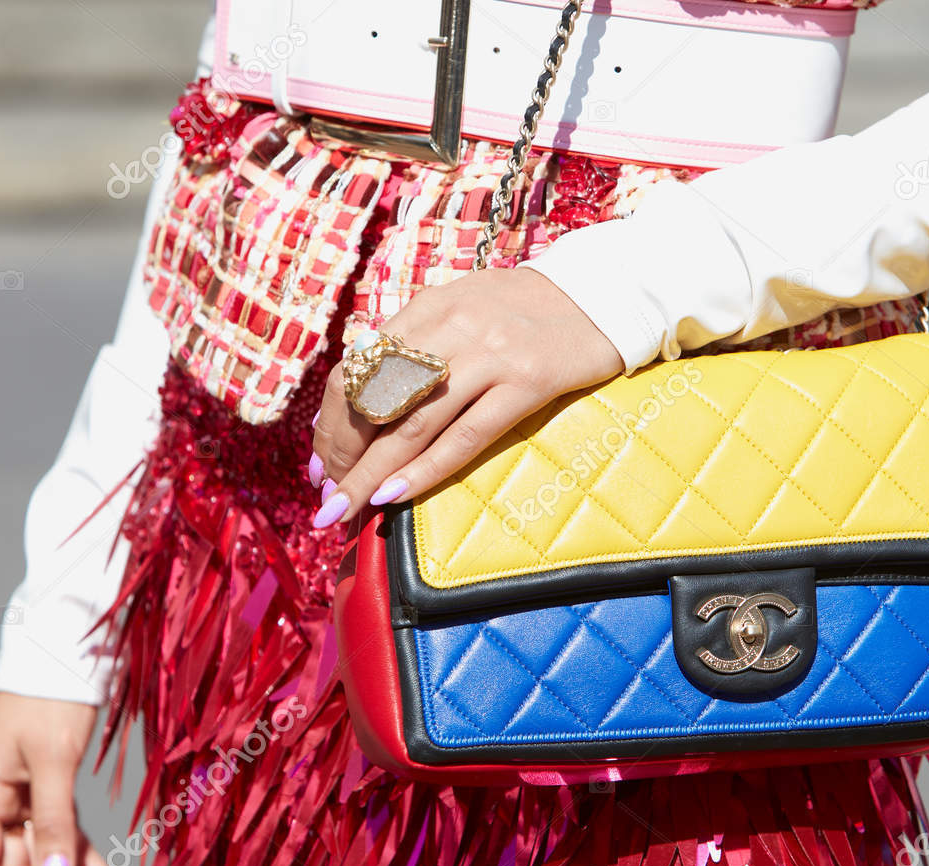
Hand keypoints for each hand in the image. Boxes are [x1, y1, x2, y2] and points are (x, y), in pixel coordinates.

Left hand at [308, 267, 622, 526]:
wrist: (607, 293)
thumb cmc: (530, 311)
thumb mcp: (465, 308)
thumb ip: (420, 344)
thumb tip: (367, 403)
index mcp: (428, 307)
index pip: (358, 369)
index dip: (332, 421)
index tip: (321, 462)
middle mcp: (451, 327)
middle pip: (374, 397)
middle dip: (342, 454)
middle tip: (327, 497)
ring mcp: (489, 355)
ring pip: (413, 423)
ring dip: (370, 472)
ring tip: (346, 509)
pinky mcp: (526, 383)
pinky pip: (465, 436)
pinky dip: (424, 470)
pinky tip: (395, 496)